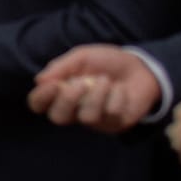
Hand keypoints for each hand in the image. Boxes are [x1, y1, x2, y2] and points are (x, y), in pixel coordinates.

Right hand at [28, 44, 162, 132]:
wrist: (141, 68)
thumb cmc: (107, 62)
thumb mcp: (82, 56)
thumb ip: (61, 67)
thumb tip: (39, 80)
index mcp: (60, 91)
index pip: (39, 103)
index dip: (41, 97)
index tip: (53, 84)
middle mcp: (74, 108)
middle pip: (58, 117)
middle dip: (68, 100)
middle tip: (81, 83)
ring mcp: (94, 119)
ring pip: (87, 116)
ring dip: (98, 95)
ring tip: (107, 80)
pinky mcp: (114, 124)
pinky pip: (111, 113)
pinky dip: (117, 96)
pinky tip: (121, 90)